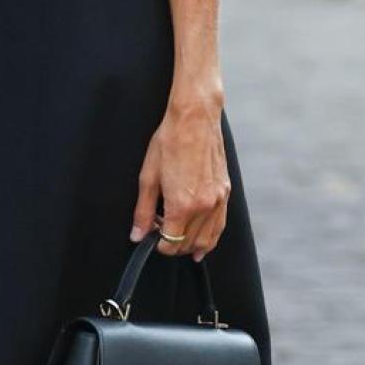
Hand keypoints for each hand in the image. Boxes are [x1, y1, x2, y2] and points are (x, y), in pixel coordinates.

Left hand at [130, 95, 229, 259]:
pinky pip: (220, 225)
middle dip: (173, 245)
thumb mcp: (148, 177)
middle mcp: (204, 207)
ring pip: (208, 240)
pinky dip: (210, 236)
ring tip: (179, 243)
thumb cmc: (169, 142)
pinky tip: (201, 240)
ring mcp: (218, 200)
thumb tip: (138, 235)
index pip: (171, 242)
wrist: (195, 119)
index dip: (159, 245)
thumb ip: (143, 211)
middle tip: (160, 234)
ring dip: (192, 246)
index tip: (152, 238)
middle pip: (189, 243)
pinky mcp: (226, 192)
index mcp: (182, 205)